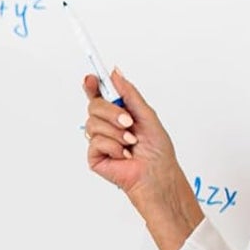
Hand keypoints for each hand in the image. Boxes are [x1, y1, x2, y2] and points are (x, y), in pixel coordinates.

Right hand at [82, 68, 202, 249]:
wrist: (157, 175)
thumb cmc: (157, 150)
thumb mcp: (146, 114)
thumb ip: (129, 93)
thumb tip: (115, 73)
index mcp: (118, 113)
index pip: (99, 94)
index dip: (93, 84)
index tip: (92, 77)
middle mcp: (106, 125)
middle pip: (93, 105)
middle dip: (111, 111)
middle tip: (128, 121)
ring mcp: (99, 140)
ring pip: (93, 123)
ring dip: (116, 131)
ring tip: (130, 142)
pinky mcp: (95, 156)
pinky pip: (95, 141)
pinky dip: (113, 146)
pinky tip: (124, 154)